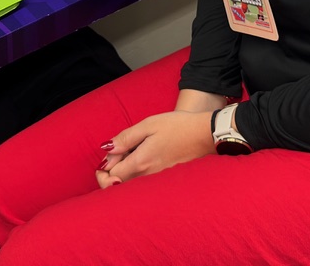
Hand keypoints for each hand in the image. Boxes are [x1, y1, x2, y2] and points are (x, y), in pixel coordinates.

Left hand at [95, 110, 213, 187]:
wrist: (206, 135)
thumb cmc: (178, 126)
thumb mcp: (149, 124)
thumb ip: (126, 138)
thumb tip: (107, 149)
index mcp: (141, 163)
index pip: (111, 178)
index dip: (103, 169)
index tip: (106, 157)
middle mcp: (148, 177)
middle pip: (119, 186)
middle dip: (110, 174)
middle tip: (115, 156)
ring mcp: (158, 182)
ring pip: (131, 186)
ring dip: (123, 174)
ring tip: (130, 154)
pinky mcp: (166, 182)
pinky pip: (144, 185)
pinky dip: (137, 176)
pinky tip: (143, 159)